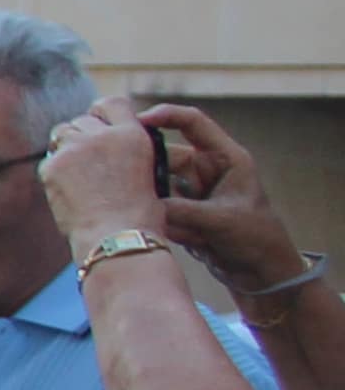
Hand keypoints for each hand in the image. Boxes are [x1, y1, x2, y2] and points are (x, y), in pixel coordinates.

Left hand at [45, 106, 169, 241]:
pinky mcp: (53, 166)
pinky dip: (55, 171)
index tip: (99, 125)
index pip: (110, 104)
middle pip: (81, 120)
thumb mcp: (148, 171)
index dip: (102, 114)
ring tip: (77, 173)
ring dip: (66, 147)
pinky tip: (67, 190)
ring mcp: (76, 148)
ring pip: (61, 133)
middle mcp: (103, 135)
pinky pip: (48, 160)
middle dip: (83, 135)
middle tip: (87, 161)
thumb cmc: (138, 215)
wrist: (118, 236)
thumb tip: (106, 144)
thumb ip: (126, 149)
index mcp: (133, 134)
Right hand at [145, 105, 308, 294]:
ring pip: (157, 186)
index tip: (138, 121)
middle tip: (127, 182)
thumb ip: (180, 210)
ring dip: (155, 203)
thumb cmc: (256, 238)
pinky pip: (158, 209)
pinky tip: (171, 235)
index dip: (165, 116)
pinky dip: (158, 220)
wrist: (262, 273)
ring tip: (161, 220)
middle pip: (165, 157)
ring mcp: (191, 192)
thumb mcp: (220, 220)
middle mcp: (205, 170)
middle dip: (148, 171)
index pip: (193, 123)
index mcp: (225, 158)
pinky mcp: (181, 213)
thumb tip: (142, 204)